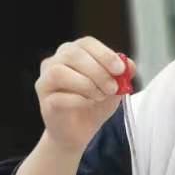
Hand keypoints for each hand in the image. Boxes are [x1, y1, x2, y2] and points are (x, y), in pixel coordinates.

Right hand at [35, 37, 133, 153]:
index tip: (120, 69)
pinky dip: (78, 100)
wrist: (80, 131)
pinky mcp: (45, 101)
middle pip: (73, 54)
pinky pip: (59, 96)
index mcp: (74, 52)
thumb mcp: (115, 87)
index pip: (86, 43)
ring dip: (86, 84)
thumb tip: (129, 65)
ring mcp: (46, 80)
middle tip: (112, 87)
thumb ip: (122, 74)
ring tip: (100, 96)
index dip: (104, 54)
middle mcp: (55, 61)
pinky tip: (88, 104)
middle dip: (97, 71)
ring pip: (60, 72)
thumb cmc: (95, 104)